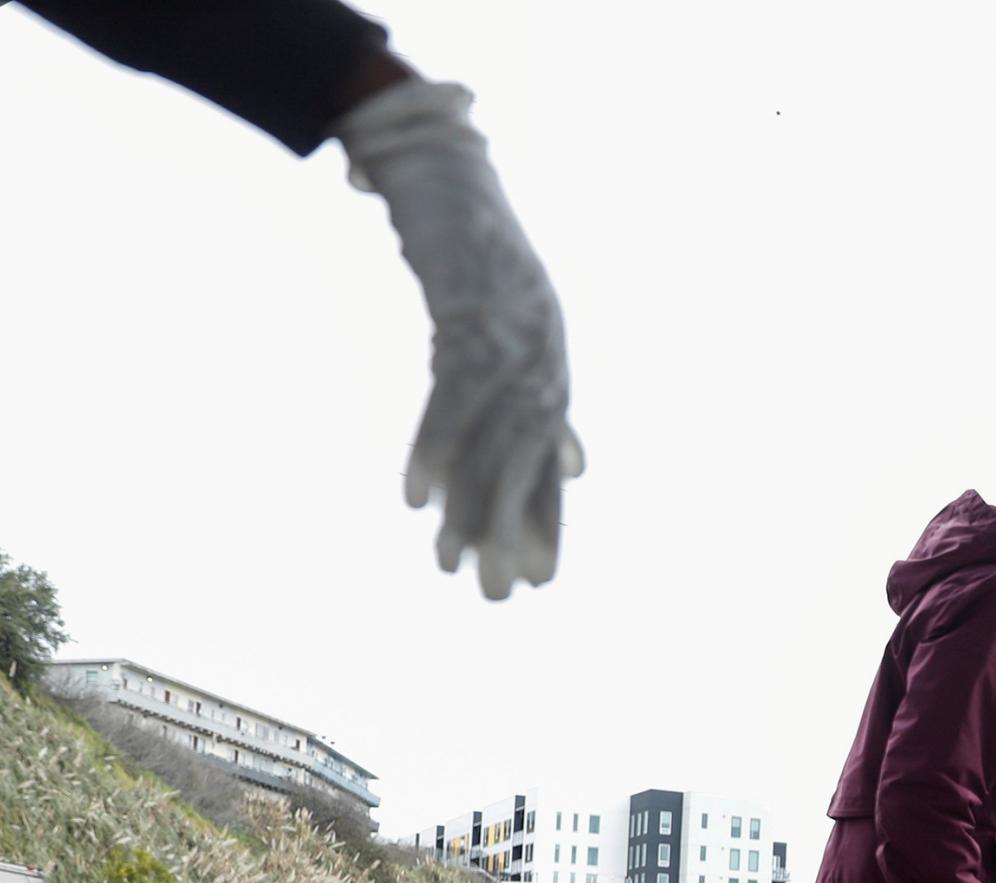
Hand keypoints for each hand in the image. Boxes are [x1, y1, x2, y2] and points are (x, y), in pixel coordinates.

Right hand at [336, 79, 584, 600]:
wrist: (448, 173)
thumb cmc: (479, 259)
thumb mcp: (517, 336)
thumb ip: (545, 405)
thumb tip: (579, 466)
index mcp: (553, 369)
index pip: (550, 461)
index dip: (547, 521)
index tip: (539, 582)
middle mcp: (542, 358)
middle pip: (527, 462)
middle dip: (513, 531)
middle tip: (495, 595)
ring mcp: (509, 337)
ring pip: (490, 437)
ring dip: (469, 504)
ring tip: (445, 562)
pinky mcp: (467, 313)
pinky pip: (450, 394)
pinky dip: (434, 445)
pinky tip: (416, 496)